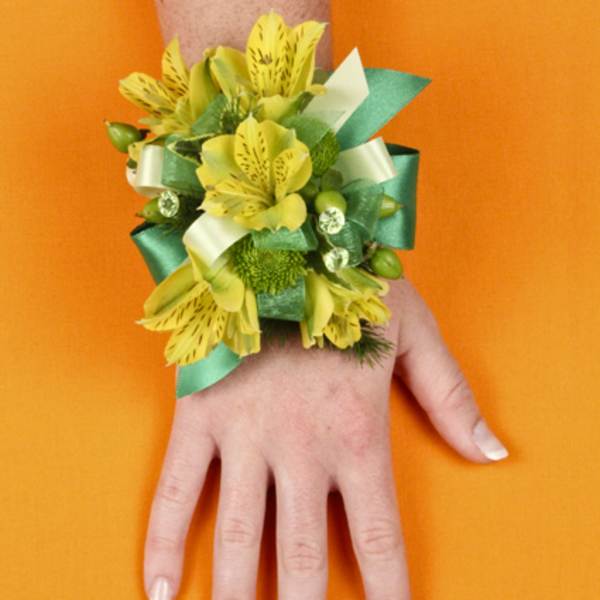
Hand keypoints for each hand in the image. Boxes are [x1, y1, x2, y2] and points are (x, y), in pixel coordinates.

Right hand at [143, 278, 507, 599]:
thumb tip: (493, 453)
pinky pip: (176, 487)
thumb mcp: (413, 330)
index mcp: (357, 431)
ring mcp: (243, 432)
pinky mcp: (198, 413)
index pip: (380, 536)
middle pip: (303, 556)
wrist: (278, 237)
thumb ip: (451, 396)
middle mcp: (300, 445)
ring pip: (237, 535)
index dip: (388, 593)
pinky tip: (160, 588)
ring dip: (236, 595)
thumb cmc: (349, 282)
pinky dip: (162, 540)